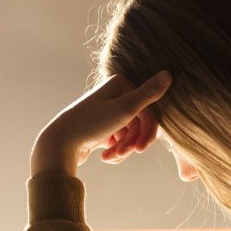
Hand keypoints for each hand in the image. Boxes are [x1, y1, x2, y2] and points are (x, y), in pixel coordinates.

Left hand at [30, 71, 172, 176]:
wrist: (60, 143)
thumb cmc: (91, 123)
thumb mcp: (125, 109)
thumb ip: (149, 93)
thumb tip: (169, 73)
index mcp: (122, 84)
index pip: (148, 110)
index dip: (147, 132)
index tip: (141, 148)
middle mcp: (114, 94)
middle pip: (138, 123)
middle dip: (132, 141)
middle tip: (122, 154)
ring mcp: (107, 110)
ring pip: (128, 133)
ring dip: (123, 148)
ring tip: (110, 157)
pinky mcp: (100, 126)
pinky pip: (117, 139)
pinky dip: (114, 150)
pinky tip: (105, 157)